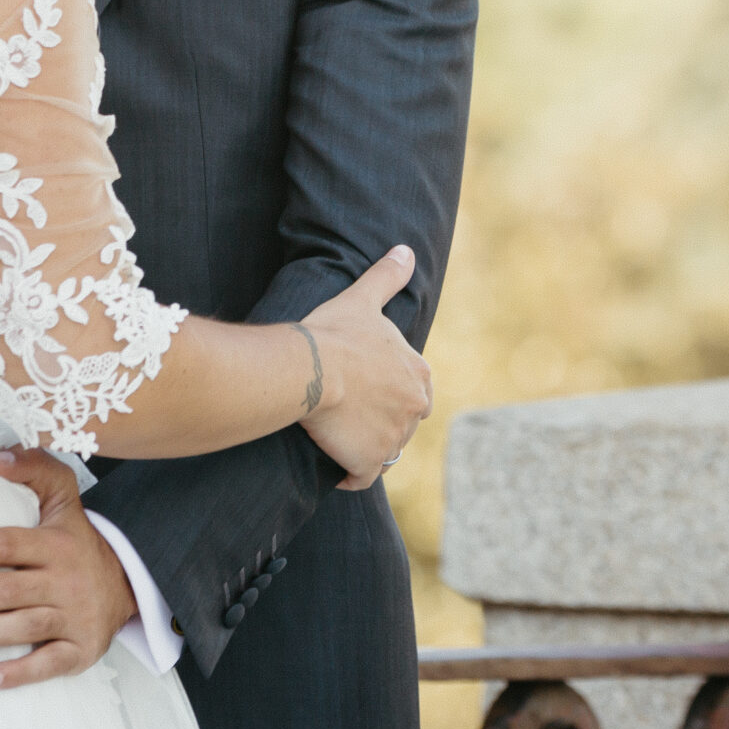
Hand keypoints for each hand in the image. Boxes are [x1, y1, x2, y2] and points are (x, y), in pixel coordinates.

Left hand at [0, 447, 137, 688]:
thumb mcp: (63, 499)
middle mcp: (65, 579)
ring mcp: (75, 616)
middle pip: (5, 590)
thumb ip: (33, 469)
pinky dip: (20, 672)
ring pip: (22, 626)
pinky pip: (50, 663)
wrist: (129, 582)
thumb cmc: (77, 541)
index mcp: (54, 543)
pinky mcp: (82, 649)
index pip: (2, 543)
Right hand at [298, 246, 432, 491]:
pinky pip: (364, 477)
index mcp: (419, 374)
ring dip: (367, 448)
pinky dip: (352, 475)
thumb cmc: (334, 332)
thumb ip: (387, 276)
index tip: (364, 391)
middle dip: (382, 423)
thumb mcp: (363, 299)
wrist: (308, 368)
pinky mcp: (370, 462)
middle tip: (348, 415)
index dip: (389, 393)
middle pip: (401, 423)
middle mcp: (415, 409)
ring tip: (339, 437)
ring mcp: (394, 438)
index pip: (414, 392)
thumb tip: (406, 250)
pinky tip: (335, 468)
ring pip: (385, 450)